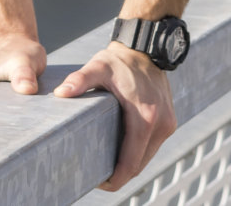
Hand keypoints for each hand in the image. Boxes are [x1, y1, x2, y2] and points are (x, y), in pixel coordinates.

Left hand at [53, 41, 176, 190]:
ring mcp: (168, 123)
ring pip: (148, 156)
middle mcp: (161, 124)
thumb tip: (61, 94)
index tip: (99, 183)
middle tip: (97, 175)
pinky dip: (138, 151)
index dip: (115, 179)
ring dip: (130, 163)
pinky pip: (152, 145)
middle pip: (140, 164)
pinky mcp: (169, 120)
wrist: (145, 47)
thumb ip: (79, 81)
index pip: (131, 163)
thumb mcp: (97, 68)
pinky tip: (121, 149)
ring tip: (107, 164)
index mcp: (145, 118)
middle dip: (120, 174)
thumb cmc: (118, 60)